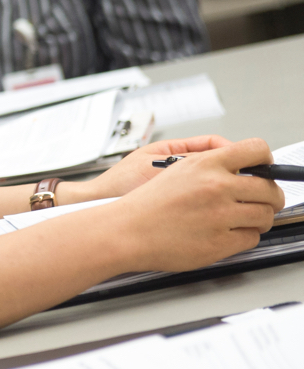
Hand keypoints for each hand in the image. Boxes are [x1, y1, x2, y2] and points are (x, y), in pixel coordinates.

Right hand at [103, 138, 282, 272]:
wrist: (123, 232)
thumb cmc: (140, 203)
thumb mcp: (169, 166)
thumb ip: (204, 161)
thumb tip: (235, 162)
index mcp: (205, 165)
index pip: (256, 150)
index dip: (266, 160)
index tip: (264, 168)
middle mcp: (216, 187)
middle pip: (268, 189)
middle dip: (270, 196)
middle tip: (263, 200)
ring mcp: (219, 216)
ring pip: (264, 216)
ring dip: (259, 218)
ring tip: (245, 219)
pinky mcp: (219, 242)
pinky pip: (251, 238)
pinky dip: (244, 237)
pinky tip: (228, 233)